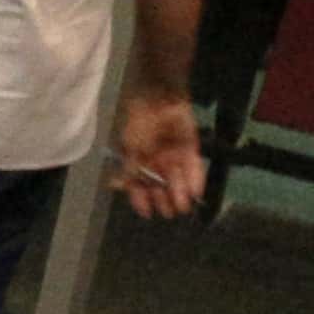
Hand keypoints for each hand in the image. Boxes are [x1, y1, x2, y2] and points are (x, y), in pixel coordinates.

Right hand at [111, 91, 206, 218]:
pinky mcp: (191, 150)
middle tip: (168, 213)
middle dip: (164, 200)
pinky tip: (196, 193)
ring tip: (182, 207)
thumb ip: (128, 168)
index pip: (139, 185)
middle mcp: (157, 161)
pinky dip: (195, 180)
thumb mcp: (129, 148)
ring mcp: (174, 156)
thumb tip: (117, 187)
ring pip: (178, 179)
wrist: (159, 100)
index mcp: (139, 161)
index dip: (141, 199)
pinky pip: (194, 168)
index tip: (147, 213)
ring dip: (180, 193)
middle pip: (160, 185)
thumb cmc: (139, 123)